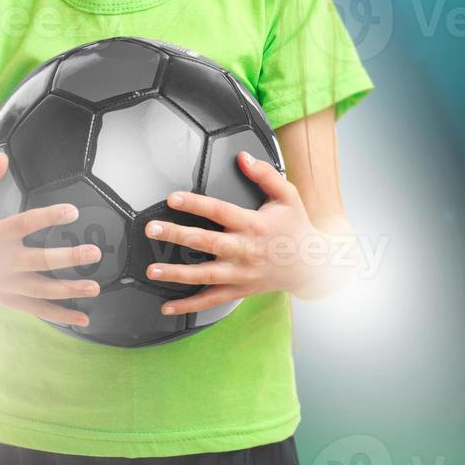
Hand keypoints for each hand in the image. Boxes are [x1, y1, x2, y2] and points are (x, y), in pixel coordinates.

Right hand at [0, 152, 103, 326]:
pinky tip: (84, 320)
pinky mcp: (10, 300)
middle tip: (94, 252)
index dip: (48, 217)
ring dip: (69, 291)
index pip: (24, 225)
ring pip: (42, 291)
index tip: (73, 210)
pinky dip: (60, 316)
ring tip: (96, 287)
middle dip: (67, 258)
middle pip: (38, 262)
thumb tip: (3, 156)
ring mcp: (7, 285)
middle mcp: (2, 262)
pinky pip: (38, 310)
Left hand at [143, 150, 330, 314]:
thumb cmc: (296, 227)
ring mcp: (241, 274)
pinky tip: (168, 307)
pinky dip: (189, 307)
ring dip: (177, 274)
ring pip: (205, 276)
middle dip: (177, 235)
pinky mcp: (239, 290)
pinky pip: (211, 301)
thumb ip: (265, 174)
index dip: (195, 204)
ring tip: (152, 270)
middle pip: (206, 243)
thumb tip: (243, 157)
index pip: (220, 211)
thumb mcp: (288, 196)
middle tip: (153, 229)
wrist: (313, 266)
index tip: (173, 198)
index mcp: (253, 224)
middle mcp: (245, 250)